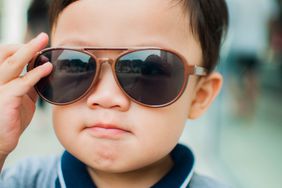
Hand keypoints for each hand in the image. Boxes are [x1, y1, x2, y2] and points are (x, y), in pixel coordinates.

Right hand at [0, 33, 52, 157]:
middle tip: (43, 36)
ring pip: (13, 63)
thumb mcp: (22, 97)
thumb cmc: (11, 119)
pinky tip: (47, 68)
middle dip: (26, 44)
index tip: (40, 45)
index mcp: (0, 78)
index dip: (22, 48)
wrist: (0, 141)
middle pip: (7, 54)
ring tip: (43, 42)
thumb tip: (42, 72)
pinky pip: (22, 83)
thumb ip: (29, 84)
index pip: (6, 55)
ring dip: (29, 50)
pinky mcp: (6, 99)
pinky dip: (36, 73)